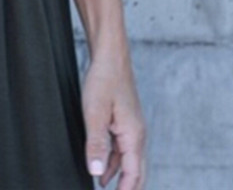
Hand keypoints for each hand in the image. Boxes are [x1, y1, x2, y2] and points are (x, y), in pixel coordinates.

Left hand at [82, 51, 147, 188]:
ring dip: (119, 177)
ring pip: (129, 161)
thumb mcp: (95, 113)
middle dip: (128, 188)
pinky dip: (115, 163)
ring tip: (104, 189)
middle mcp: (138, 134)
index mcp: (134, 136)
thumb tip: (96, 172)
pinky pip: (123, 149)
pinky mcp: (125, 121)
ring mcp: (132, 127)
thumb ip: (96, 144)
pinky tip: (104, 169)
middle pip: (136, 171)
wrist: (110, 55)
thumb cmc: (104, 79)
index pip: (134, 175)